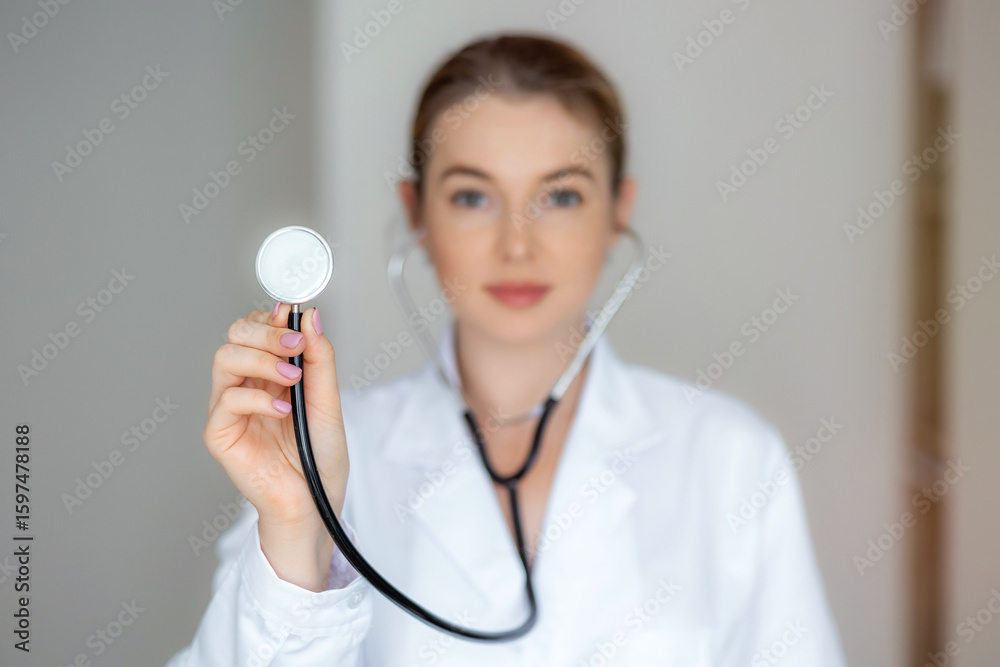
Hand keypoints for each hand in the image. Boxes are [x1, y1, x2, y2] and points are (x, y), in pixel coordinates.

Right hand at [203, 304, 346, 589]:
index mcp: (268, 374)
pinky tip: (283, 411)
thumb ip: (319, 359)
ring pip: (225, 359)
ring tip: (293, 376)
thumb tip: (310, 316)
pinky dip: (257, 399)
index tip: (293, 316)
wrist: (316, 501)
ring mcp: (229, 409)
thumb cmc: (319, 457)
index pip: (256, 329)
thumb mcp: (327, 400)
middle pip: (235, 336)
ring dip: (260, 359)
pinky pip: (227, 401)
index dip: (271, 318)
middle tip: (295, 345)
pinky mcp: (220, 434)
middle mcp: (245, 386)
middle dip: (265, 333)